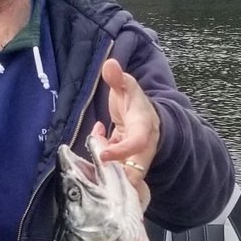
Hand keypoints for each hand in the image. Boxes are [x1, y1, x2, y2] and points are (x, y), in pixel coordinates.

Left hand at [94, 59, 160, 188]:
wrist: (145, 116)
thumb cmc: (134, 102)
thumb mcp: (126, 86)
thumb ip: (117, 78)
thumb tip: (110, 64)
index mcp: (144, 126)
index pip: (138, 142)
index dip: (121, 151)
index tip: (102, 155)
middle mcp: (144, 147)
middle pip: (135, 170)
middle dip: (116, 176)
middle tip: (95, 171)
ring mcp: (137, 158)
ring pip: (125, 176)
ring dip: (106, 172)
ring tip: (95, 150)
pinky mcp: (128, 164)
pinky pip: (115, 173)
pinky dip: (102, 166)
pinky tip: (97, 142)